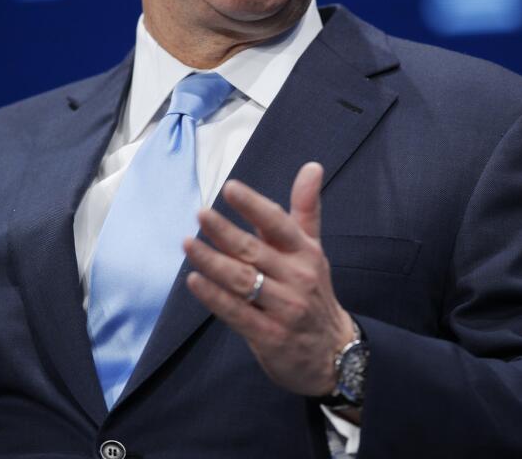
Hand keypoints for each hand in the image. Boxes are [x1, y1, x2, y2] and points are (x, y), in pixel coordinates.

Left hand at [183, 161, 354, 397]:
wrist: (334, 353)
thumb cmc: (314, 293)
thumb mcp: (313, 250)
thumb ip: (306, 209)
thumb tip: (311, 167)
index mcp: (306, 253)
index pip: (279, 224)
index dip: (254, 206)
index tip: (230, 188)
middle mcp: (297, 278)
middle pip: (254, 251)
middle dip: (225, 231)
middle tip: (200, 213)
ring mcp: (284, 308)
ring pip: (242, 280)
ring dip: (213, 261)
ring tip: (188, 243)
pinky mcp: (270, 336)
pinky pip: (236, 313)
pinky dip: (214, 297)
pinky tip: (194, 281)